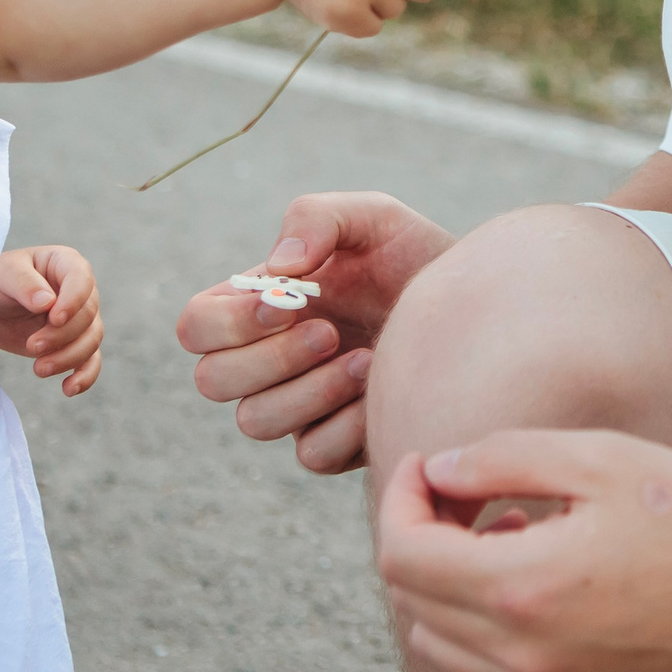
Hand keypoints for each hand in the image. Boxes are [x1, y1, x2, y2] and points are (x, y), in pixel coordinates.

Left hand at [0, 244, 104, 394]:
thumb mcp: (4, 274)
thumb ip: (25, 284)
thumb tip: (47, 302)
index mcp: (65, 264)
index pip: (82, 279)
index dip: (73, 301)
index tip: (54, 318)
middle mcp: (78, 291)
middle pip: (88, 315)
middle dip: (62, 335)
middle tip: (32, 346)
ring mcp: (78, 319)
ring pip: (91, 340)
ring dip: (68, 358)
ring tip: (39, 369)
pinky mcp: (71, 344)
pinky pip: (90, 361)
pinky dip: (84, 377)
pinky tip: (69, 389)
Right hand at [174, 192, 456, 471]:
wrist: (476, 308)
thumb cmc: (413, 257)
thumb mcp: (373, 218)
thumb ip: (317, 218)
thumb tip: (279, 267)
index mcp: (257, 305)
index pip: (196, 327)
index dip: (227, 322)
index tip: (286, 303)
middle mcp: (265, 359)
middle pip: (212, 381)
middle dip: (269, 358)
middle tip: (330, 332)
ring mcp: (297, 405)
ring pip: (255, 421)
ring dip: (309, 391)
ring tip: (367, 359)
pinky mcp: (335, 442)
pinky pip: (311, 453)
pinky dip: (344, 425)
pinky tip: (378, 392)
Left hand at [375, 429, 671, 671]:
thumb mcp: (602, 458)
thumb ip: (503, 458)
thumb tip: (438, 470)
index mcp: (523, 588)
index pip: (402, 554)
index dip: (401, 498)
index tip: (428, 467)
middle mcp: (522, 657)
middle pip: (410, 598)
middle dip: (421, 533)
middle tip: (467, 490)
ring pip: (438, 642)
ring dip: (448, 583)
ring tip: (510, 533)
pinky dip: (481, 626)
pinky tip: (537, 581)